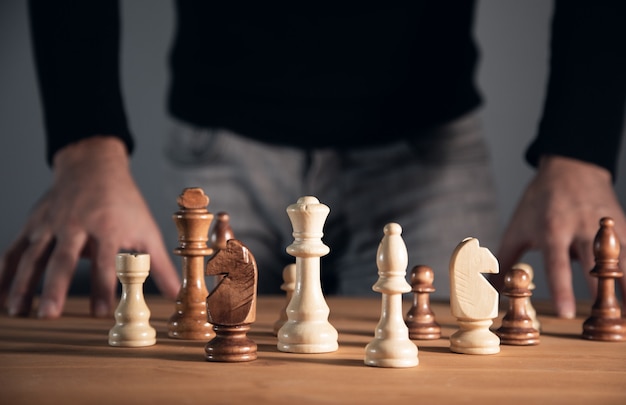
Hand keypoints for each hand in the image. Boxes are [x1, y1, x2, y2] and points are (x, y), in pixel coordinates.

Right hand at [0, 136, 179, 318]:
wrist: (93, 167)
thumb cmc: (124, 203)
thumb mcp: (146, 229)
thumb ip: (159, 263)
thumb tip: (176, 293)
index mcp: (108, 226)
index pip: (107, 261)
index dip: (105, 287)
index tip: (103, 313)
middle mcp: (77, 224)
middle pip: (65, 258)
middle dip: (56, 287)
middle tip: (50, 314)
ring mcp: (51, 224)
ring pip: (34, 255)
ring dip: (25, 284)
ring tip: (19, 312)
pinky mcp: (34, 224)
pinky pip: (16, 250)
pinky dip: (5, 272)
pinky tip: (1, 296)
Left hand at [496, 155, 625, 317]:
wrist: (571, 167)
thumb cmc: (539, 202)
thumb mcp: (518, 227)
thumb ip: (505, 260)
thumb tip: (491, 287)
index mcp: (553, 230)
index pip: (557, 265)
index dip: (562, 290)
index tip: (566, 314)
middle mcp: (581, 229)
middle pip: (595, 267)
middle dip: (601, 295)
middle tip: (604, 322)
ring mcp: (606, 228)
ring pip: (622, 262)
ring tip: (625, 315)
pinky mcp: (623, 226)